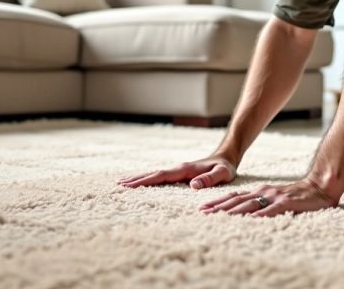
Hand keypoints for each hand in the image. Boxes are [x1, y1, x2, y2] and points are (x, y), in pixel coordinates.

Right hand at [118, 155, 236, 189]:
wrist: (226, 158)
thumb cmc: (225, 168)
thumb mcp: (222, 174)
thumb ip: (210, 179)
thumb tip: (193, 185)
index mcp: (185, 169)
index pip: (161, 175)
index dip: (146, 180)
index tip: (130, 185)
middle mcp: (178, 168)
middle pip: (153, 173)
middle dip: (136, 179)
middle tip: (118, 184)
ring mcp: (177, 170)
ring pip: (154, 174)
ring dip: (139, 178)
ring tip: (122, 183)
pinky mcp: (178, 173)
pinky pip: (160, 176)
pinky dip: (148, 179)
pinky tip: (141, 183)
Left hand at [199, 178, 337, 217]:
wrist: (320, 186)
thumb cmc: (299, 196)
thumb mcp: (275, 198)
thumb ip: (262, 204)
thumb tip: (246, 215)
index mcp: (260, 191)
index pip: (235, 197)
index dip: (219, 202)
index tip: (204, 208)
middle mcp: (264, 192)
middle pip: (237, 200)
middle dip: (219, 207)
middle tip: (203, 213)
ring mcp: (275, 197)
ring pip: (249, 205)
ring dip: (232, 211)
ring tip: (218, 217)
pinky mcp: (286, 203)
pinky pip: (270, 210)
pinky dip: (259, 215)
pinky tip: (249, 221)